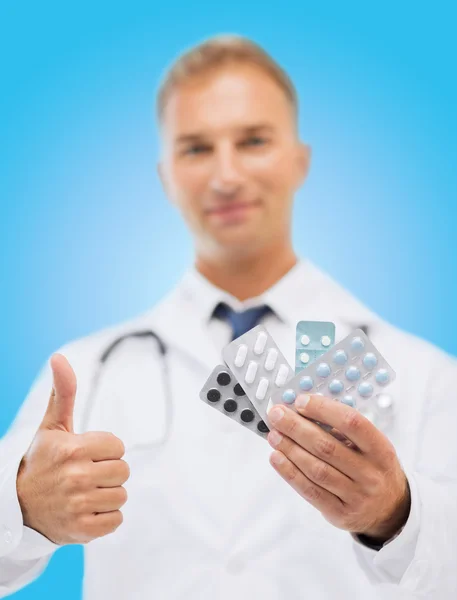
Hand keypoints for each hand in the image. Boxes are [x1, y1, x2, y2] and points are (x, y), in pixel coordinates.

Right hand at [17, 354, 129, 544]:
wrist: (19, 505)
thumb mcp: (52, 425)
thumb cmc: (42, 460)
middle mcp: (75, 477)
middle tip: (85, 474)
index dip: (105, 450)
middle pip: (123, 471)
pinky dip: (105, 517)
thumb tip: (59, 357)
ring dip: (106, 494)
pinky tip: (86, 510)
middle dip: (108, 471)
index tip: (86, 454)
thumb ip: (62, 392)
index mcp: (72, 449)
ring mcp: (78, 505)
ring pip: (121, 495)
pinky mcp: (82, 531)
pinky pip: (116, 520)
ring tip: (84, 492)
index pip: (118, 446)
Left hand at [267, 394, 409, 542]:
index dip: (324, 409)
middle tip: (277, 415)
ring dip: (290, 449)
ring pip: (317, 470)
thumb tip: (301, 411)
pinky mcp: (341, 514)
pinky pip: (311, 491)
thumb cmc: (372, 468)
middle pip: (327, 447)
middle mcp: (371, 474)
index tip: (300, 401)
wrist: (391, 510)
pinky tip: (276, 457)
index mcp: (380, 449)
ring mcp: (356, 496)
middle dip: (297, 428)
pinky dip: (290, 473)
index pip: (352, 423)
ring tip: (273, 435)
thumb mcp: (371, 446)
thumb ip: (342, 430)